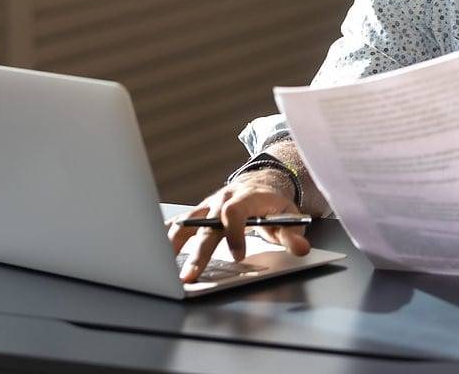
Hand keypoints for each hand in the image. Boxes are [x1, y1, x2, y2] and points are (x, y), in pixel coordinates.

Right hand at [167, 171, 310, 282]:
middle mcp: (223, 199)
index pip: (234, 212)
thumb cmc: (274, 205)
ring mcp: (208, 206)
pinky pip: (181, 223)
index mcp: (246, 198)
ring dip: (175, 245)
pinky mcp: (199, 213)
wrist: (261, 184)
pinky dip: (168, 236)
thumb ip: (293, 235)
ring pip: (188, 223)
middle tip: (190, 275)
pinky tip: (156, 251)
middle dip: (199, 251)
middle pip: (207, 225)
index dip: (234, 233)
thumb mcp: (289, 218)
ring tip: (163, 266)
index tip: (239, 256)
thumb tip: (301, 250)